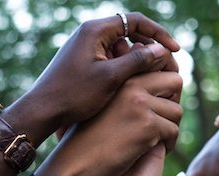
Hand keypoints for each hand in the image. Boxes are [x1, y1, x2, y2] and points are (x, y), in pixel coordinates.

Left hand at [14, 13, 179, 131]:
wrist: (43, 111)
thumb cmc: (73, 95)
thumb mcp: (111, 78)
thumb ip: (138, 61)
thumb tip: (162, 49)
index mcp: (94, 30)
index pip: (135, 20)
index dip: (159, 34)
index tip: (175, 50)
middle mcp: (89, 33)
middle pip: (129, 30)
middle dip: (150, 45)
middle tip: (167, 63)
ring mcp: (85, 46)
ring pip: (121, 44)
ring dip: (138, 57)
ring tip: (152, 76)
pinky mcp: (83, 59)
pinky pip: (110, 55)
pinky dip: (125, 65)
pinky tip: (132, 82)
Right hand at [36, 71, 182, 175]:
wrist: (75, 163)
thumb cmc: (89, 135)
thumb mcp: (106, 103)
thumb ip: (129, 88)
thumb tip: (160, 73)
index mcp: (121, 75)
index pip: (160, 62)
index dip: (166, 83)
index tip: (163, 100)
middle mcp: (131, 84)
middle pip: (175, 81)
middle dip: (173, 101)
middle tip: (163, 119)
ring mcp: (140, 104)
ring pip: (177, 111)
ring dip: (170, 127)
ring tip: (156, 138)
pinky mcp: (147, 126)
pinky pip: (173, 131)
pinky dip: (168, 144)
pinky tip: (153, 150)